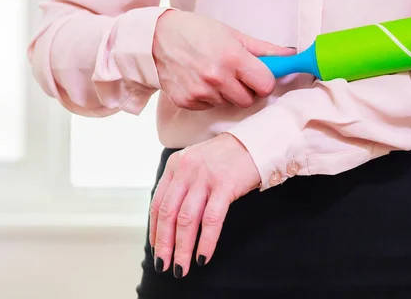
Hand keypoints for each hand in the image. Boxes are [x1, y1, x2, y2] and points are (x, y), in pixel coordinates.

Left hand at [149, 133, 260, 276]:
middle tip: (163, 265)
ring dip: (183, 248)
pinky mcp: (225, 185)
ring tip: (182, 267)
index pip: (157, 203)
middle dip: (165, 244)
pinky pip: (211, 220)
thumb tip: (172, 221)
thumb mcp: (197, 164)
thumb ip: (183, 185)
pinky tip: (203, 256)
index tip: (157, 249)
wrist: (255, 142)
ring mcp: (205, 177)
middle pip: (169, 214)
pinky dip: (206, 241)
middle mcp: (186, 170)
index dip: (155, 230)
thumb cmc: (227, 157)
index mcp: (176, 165)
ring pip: (187, 220)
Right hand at [153, 10, 294, 109]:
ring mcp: (201, 92)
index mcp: (232, 58)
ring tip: (213, 74)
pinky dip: (209, 97)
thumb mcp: (233, 34)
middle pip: (248, 100)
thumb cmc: (196, 31)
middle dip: (246, 90)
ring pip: (228, 104)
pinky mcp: (187, 101)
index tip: (258, 76)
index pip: (265, 85)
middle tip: (235, 75)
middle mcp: (217, 77)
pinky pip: (210, 107)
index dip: (264, 82)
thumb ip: (263, 49)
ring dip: (226, 93)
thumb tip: (290, 56)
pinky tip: (200, 81)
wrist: (156, 38)